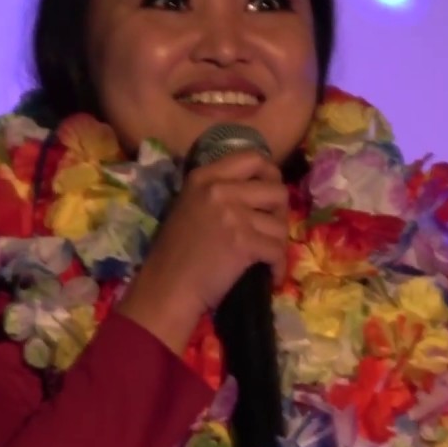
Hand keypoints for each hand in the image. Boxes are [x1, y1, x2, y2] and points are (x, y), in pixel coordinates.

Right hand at [115, 150, 287, 353]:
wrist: (167, 288)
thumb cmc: (175, 254)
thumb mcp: (189, 206)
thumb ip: (217, 191)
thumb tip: (258, 188)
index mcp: (203, 177)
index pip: (252, 157)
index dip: (270, 174)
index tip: (270, 193)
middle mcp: (219, 189)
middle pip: (276, 190)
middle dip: (280, 212)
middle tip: (269, 229)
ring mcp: (232, 214)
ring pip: (280, 223)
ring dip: (278, 244)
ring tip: (266, 256)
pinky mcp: (243, 242)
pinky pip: (278, 250)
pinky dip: (278, 267)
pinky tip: (271, 274)